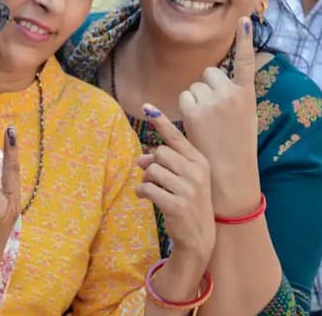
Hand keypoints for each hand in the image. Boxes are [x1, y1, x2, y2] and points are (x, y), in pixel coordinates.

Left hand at [136, 105, 214, 262]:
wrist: (200, 237)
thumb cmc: (189, 202)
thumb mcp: (185, 179)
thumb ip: (166, 163)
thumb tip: (141, 158)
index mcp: (200, 162)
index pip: (177, 138)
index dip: (161, 122)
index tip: (147, 106)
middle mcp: (196, 172)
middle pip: (159, 153)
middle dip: (150, 164)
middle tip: (152, 176)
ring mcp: (188, 189)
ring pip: (151, 170)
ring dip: (146, 179)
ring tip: (152, 189)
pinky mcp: (176, 204)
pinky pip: (147, 188)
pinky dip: (141, 192)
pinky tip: (145, 198)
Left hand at [179, 17, 260, 214]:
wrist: (228, 171)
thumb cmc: (235, 144)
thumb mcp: (243, 116)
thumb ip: (232, 95)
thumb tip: (212, 80)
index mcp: (246, 95)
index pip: (246, 62)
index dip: (245, 39)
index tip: (244, 19)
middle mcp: (230, 94)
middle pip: (209, 74)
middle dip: (207, 86)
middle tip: (213, 111)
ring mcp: (211, 102)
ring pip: (194, 86)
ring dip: (195, 98)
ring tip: (206, 122)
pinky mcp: (193, 111)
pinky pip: (183, 98)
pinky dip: (185, 107)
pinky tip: (195, 123)